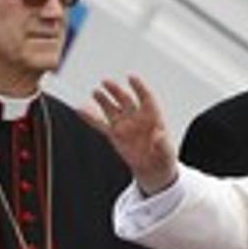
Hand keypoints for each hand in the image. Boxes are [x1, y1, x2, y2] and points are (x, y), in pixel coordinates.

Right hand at [82, 76, 177, 194]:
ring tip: (96, 92)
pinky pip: (100, 124)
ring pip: (111, 108)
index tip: (131, 78)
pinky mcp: (114, 135)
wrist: (154, 170)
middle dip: (116, 91)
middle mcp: (137, 117)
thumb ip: (164, 144)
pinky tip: (80, 109)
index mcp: (153, 117)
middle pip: (125, 99)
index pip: (146, 98)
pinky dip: (90, 117)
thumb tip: (159, 135)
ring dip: (103, 100)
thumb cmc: (164, 159)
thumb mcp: (168, 153)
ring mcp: (124, 125)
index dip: (139, 87)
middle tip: (106, 82)